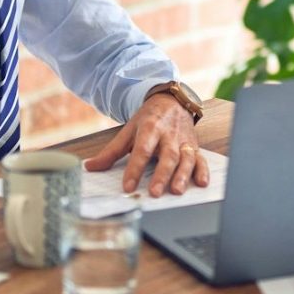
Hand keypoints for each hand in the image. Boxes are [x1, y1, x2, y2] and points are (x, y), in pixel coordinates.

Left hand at [83, 94, 210, 197]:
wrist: (172, 101)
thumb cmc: (149, 119)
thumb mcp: (129, 131)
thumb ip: (111, 152)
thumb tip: (90, 167)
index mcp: (150, 128)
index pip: (142, 150)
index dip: (135, 169)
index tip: (128, 186)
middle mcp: (169, 135)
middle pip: (167, 155)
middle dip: (162, 174)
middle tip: (154, 192)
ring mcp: (184, 141)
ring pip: (186, 158)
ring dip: (183, 175)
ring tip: (176, 191)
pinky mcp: (194, 146)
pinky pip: (201, 159)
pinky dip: (203, 171)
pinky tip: (201, 183)